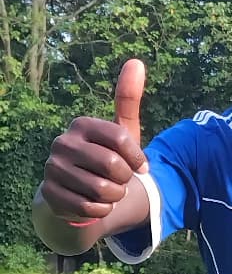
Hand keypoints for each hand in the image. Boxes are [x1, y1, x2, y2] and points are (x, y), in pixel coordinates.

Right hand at [41, 59, 148, 222]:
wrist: (78, 191)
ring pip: (102, 191)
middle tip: (119, 181)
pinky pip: (89, 208)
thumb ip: (128, 100)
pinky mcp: (49, 193)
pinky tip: (96, 204)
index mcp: (81, 124)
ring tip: (107, 192)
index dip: (137, 159)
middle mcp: (62, 142)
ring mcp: (52, 168)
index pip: (122, 139)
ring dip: (114, 198)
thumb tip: (136, 62)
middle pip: (113, 166)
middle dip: (124, 180)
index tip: (140, 166)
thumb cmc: (106, 158)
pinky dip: (101, 211)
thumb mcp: (121, 132)